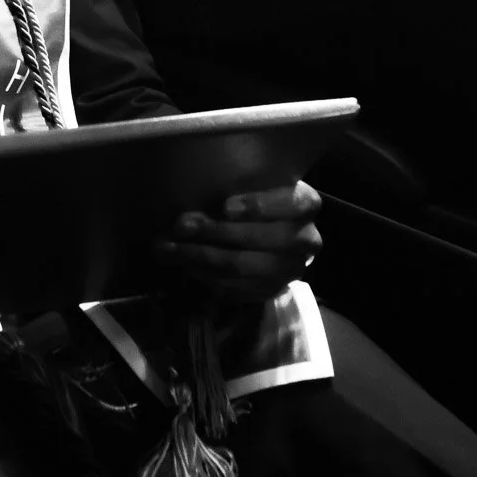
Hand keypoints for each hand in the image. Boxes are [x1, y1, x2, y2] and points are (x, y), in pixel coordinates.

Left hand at [154, 180, 321, 303]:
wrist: (280, 232)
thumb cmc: (259, 198)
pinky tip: (187, 266)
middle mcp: (305, 240)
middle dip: (214, 233)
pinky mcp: (274, 290)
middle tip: (180, 227)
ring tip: (170, 249)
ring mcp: (291, 270)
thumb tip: (187, 217)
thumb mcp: (253, 186)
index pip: (290, 203)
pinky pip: (237, 288)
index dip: (258, 205)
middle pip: (258, 240)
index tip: (225, 207)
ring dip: (201, 258)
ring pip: (242, 267)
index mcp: (305, 204)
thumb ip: (230, 193)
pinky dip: (208, 276)